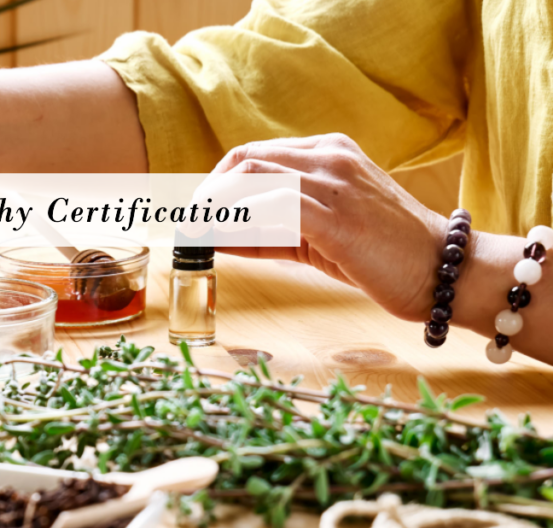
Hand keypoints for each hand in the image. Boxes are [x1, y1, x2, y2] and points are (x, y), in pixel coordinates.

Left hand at [187, 134, 445, 321]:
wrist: (445, 272)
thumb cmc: (385, 254)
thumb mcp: (323, 232)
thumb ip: (274, 228)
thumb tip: (218, 234)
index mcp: (330, 151)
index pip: (254, 155)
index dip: (216, 183)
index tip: (196, 212)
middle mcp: (329, 156)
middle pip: (244, 162)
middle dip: (206, 195)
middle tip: (186, 226)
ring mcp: (332, 182)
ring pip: (251, 180)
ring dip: (213, 210)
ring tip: (192, 236)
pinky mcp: (333, 215)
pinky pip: (268, 209)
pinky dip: (235, 223)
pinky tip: (218, 242)